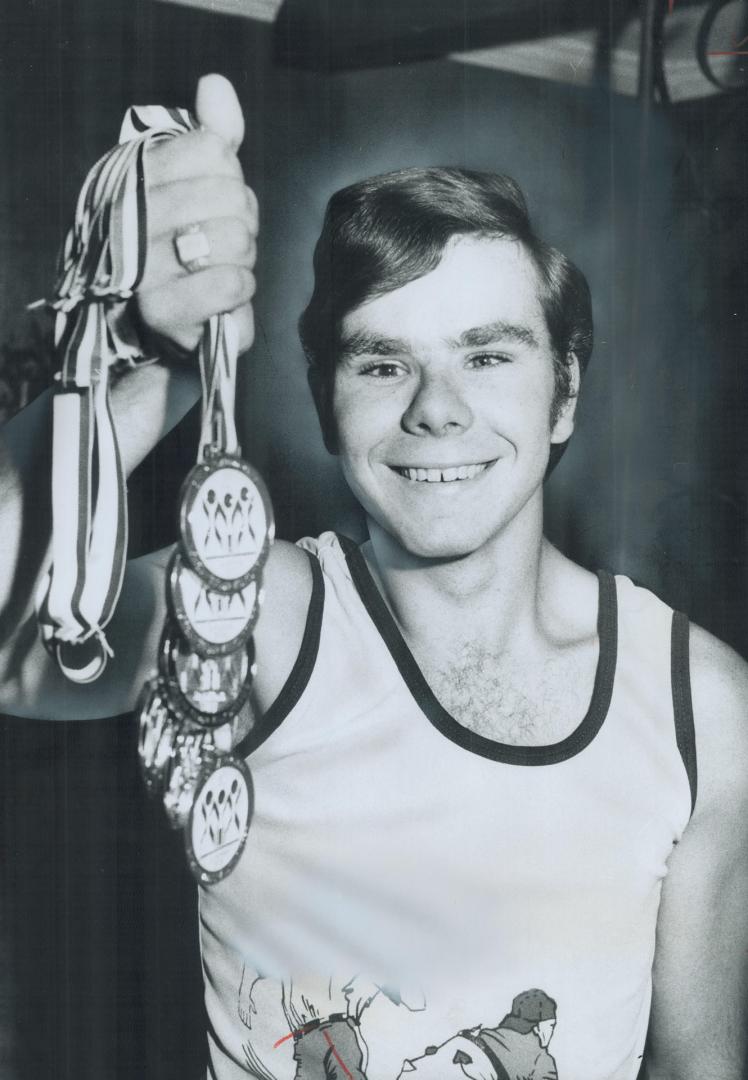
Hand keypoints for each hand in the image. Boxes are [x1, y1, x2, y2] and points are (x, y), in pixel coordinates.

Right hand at [136, 74, 257, 353]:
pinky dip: (242, 291)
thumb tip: (216, 85)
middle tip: (221, 244)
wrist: (157, 331)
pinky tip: (224, 295)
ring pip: (234, 238)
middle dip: (242, 222)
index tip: (214, 203)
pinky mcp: (162, 314)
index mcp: (130, 176)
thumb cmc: (181, 253)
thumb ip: (211, 134)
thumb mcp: (194, 187)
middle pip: (230, 194)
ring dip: (243, 258)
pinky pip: (231, 283)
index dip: (230, 178)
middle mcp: (126, 217)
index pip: (211, 149)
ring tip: (219, 269)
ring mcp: (140, 268)